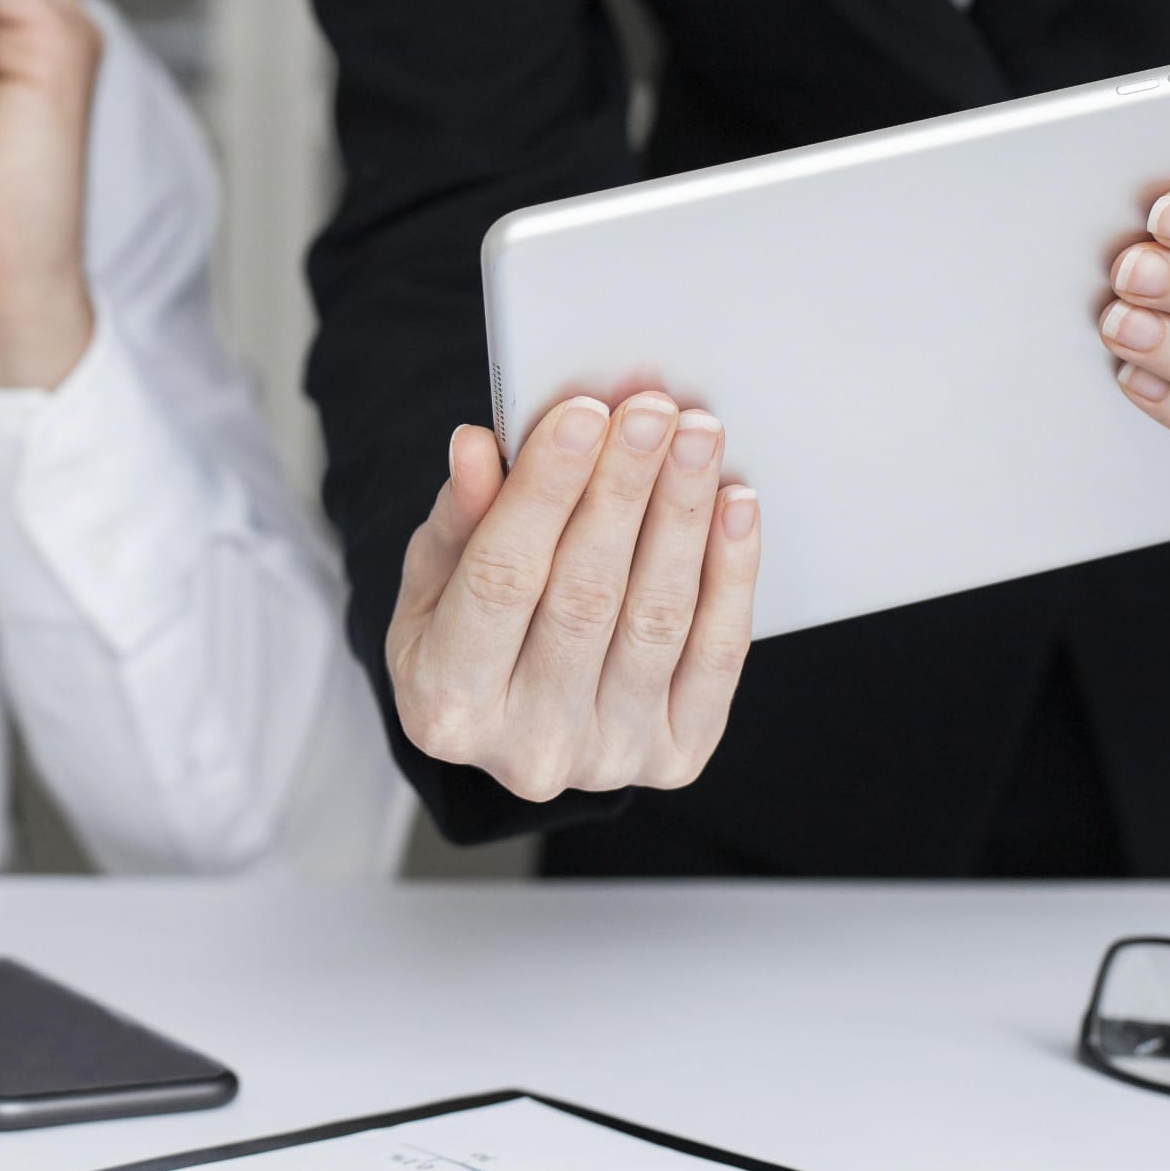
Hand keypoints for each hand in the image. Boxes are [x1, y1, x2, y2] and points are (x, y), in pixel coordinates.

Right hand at [385, 395, 761, 803]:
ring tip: (698, 436)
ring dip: (684, 516)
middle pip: (586, 596)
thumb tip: (480, 447)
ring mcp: (608, 758)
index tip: (583, 413)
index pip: (500, 578)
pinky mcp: (676, 757)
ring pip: (658, 619)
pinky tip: (734, 504)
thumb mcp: (436, 577)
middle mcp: (526, 746)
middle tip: (652, 412)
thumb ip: (460, 517)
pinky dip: (732, 573)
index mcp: (444, 703)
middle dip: (624, 491)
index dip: (545, 492)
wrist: (518, 722)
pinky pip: (718, 655)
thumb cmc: (467, 632)